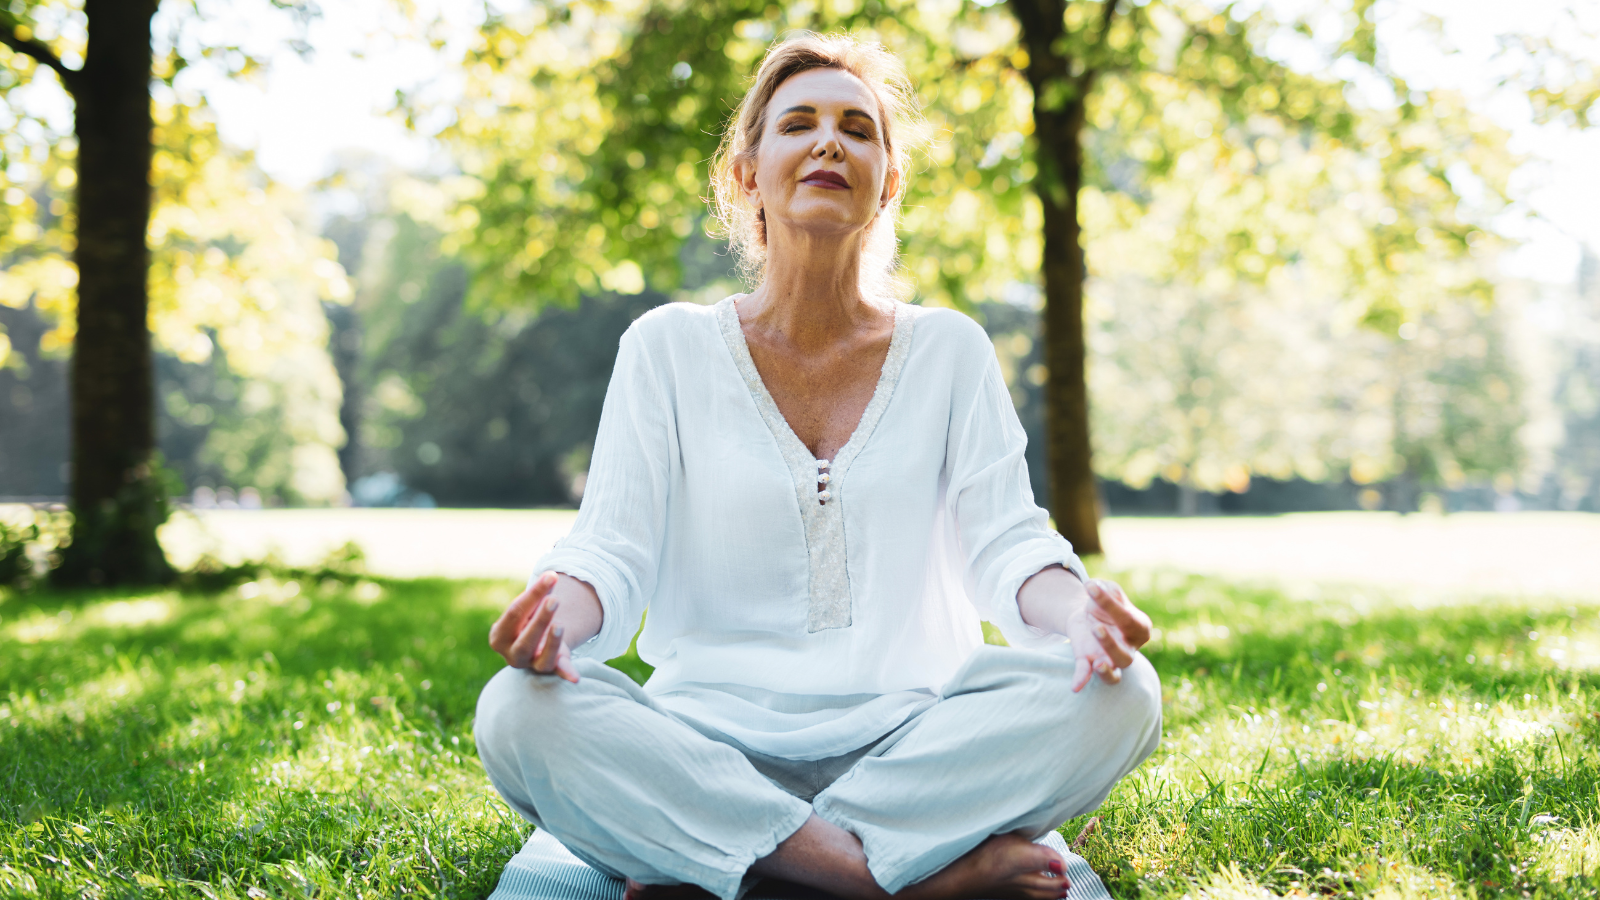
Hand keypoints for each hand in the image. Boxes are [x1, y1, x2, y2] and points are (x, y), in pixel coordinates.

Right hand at [489, 572, 580, 682]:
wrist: (531, 641)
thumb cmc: (526, 620)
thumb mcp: (529, 607)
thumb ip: (540, 594)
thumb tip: (552, 576)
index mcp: (499, 636)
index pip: (514, 614)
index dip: (533, 595)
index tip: (552, 577)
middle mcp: (512, 655)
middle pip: (525, 640)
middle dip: (540, 619)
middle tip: (554, 600)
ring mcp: (531, 666)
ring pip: (541, 660)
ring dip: (552, 643)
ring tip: (560, 625)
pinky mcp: (550, 670)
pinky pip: (558, 674)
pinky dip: (567, 674)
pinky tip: (576, 678)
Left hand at [1063, 578, 1151, 692]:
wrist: (1089, 613)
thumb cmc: (1107, 601)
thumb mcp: (1110, 590)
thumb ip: (1109, 590)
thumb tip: (1098, 589)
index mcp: (1139, 627)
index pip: (1127, 619)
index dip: (1109, 602)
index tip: (1090, 586)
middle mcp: (1128, 648)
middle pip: (1125, 655)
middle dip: (1110, 644)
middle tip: (1096, 627)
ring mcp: (1110, 659)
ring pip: (1113, 673)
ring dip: (1105, 670)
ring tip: (1097, 664)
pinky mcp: (1089, 661)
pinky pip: (1086, 674)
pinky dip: (1081, 680)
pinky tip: (1075, 687)